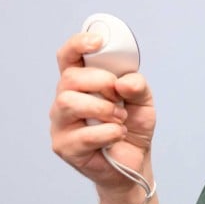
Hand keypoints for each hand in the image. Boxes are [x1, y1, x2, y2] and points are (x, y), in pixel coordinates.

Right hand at [50, 32, 156, 196]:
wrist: (134, 162)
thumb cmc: (132, 127)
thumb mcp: (143, 101)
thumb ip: (137, 85)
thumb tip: (123, 81)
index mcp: (81, 83)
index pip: (68, 56)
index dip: (78, 44)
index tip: (97, 42)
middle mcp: (65, 100)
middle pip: (70, 78)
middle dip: (102, 83)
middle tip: (120, 99)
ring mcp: (60, 123)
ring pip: (69, 102)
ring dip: (104, 108)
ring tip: (119, 119)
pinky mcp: (64, 146)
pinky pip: (84, 133)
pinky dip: (110, 133)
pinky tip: (117, 136)